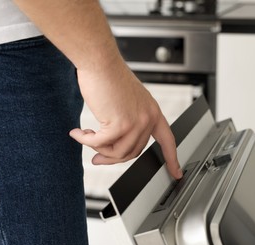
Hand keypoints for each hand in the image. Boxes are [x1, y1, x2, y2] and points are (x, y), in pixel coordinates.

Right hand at [69, 63, 182, 178]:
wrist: (100, 61)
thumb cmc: (109, 78)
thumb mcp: (126, 103)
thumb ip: (125, 124)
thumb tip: (110, 149)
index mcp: (152, 112)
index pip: (168, 141)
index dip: (172, 159)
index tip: (176, 172)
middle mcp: (148, 118)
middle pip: (132, 152)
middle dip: (111, 157)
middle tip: (97, 159)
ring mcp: (136, 122)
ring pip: (117, 152)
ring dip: (98, 149)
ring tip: (87, 137)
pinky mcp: (120, 124)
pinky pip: (101, 143)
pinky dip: (86, 141)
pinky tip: (78, 133)